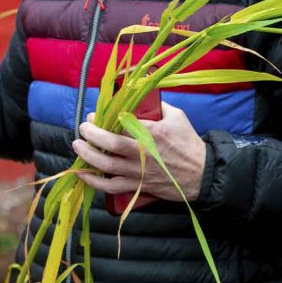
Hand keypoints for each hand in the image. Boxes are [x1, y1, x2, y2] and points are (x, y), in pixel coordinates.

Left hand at [71, 103, 206, 201]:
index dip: (101, 122)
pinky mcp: (138, 187)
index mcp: (152, 133)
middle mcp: (143, 154)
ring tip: (77, 146)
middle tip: (81, 130)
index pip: (120, 126)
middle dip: (90, 136)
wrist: (204, 174)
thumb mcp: (176, 117)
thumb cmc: (189, 143)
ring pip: (106, 167)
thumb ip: (157, 105)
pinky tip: (82, 174)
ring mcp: (140, 173)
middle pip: (109, 146)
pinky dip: (94, 182)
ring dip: (87, 156)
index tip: (93, 117)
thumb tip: (139, 95)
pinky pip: (111, 187)